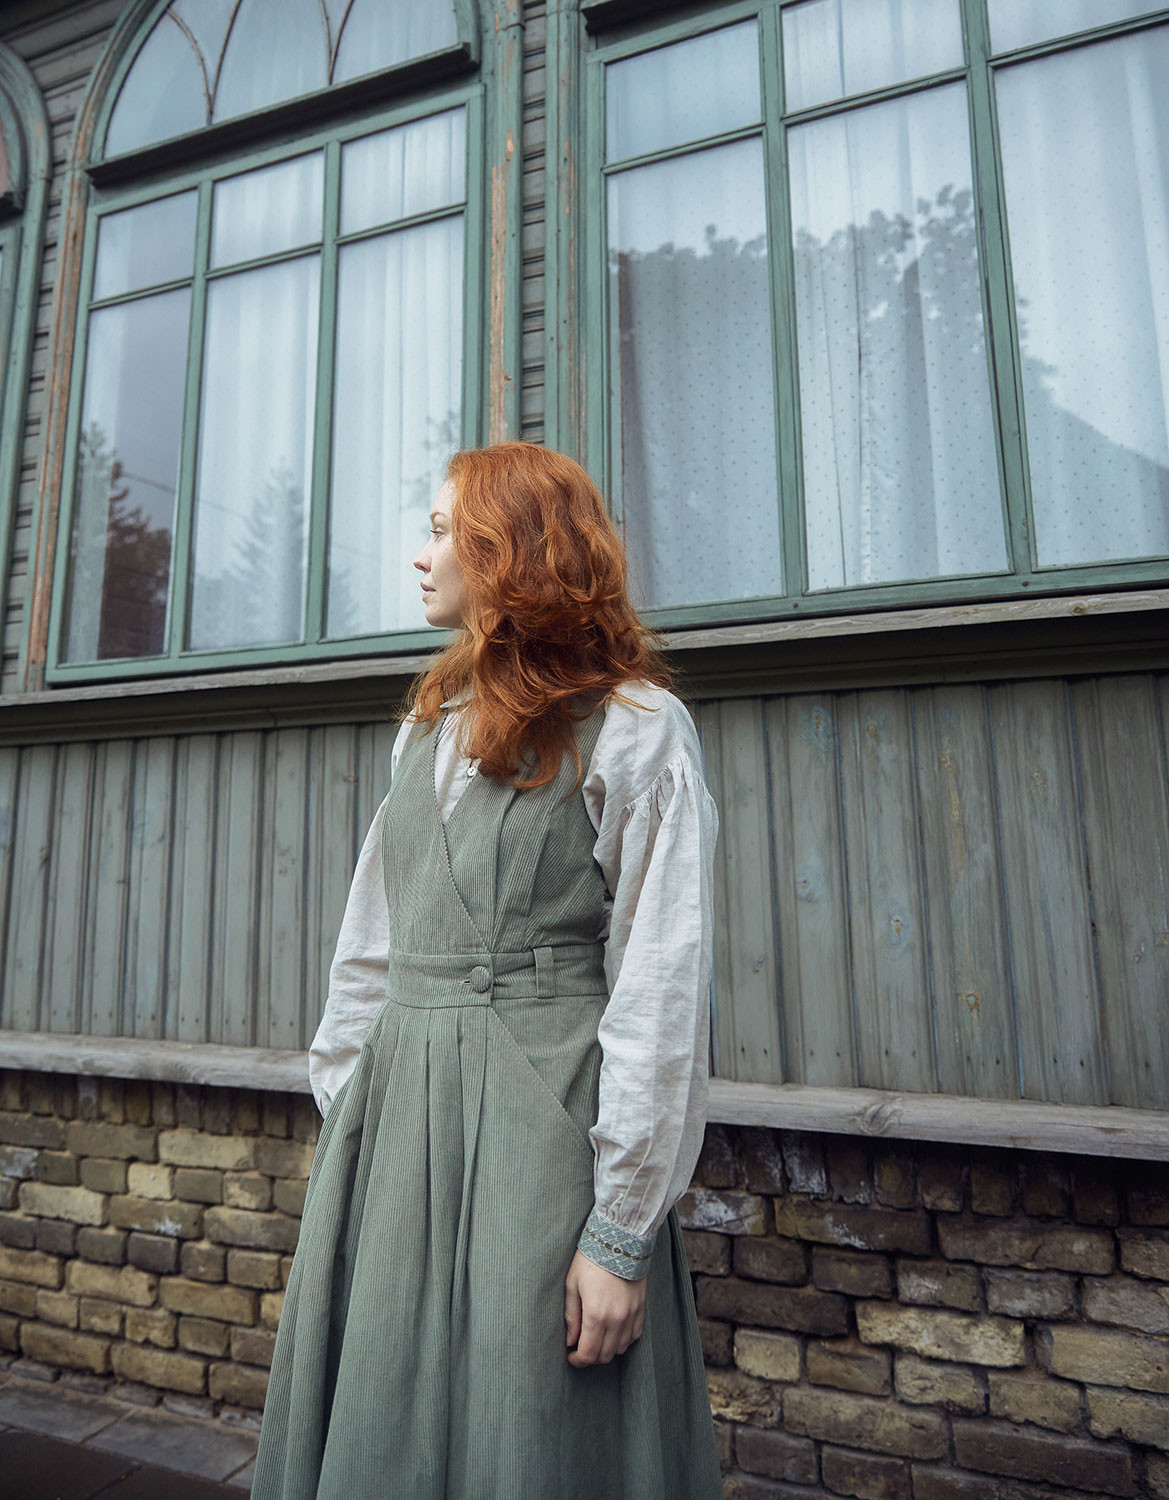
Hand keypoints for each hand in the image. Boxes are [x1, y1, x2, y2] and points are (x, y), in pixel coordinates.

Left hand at [564, 1249, 646, 1367]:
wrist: (619, 1240)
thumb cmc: (591, 1260)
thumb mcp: (572, 1285)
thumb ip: (571, 1316)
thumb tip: (570, 1340)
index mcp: (596, 1314)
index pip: (588, 1353)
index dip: (577, 1360)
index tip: (571, 1355)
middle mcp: (616, 1319)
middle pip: (604, 1356)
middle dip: (590, 1356)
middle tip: (580, 1347)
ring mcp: (631, 1315)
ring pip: (619, 1349)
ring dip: (606, 1349)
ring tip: (596, 1337)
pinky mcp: (641, 1309)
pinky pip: (634, 1337)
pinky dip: (622, 1340)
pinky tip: (613, 1331)